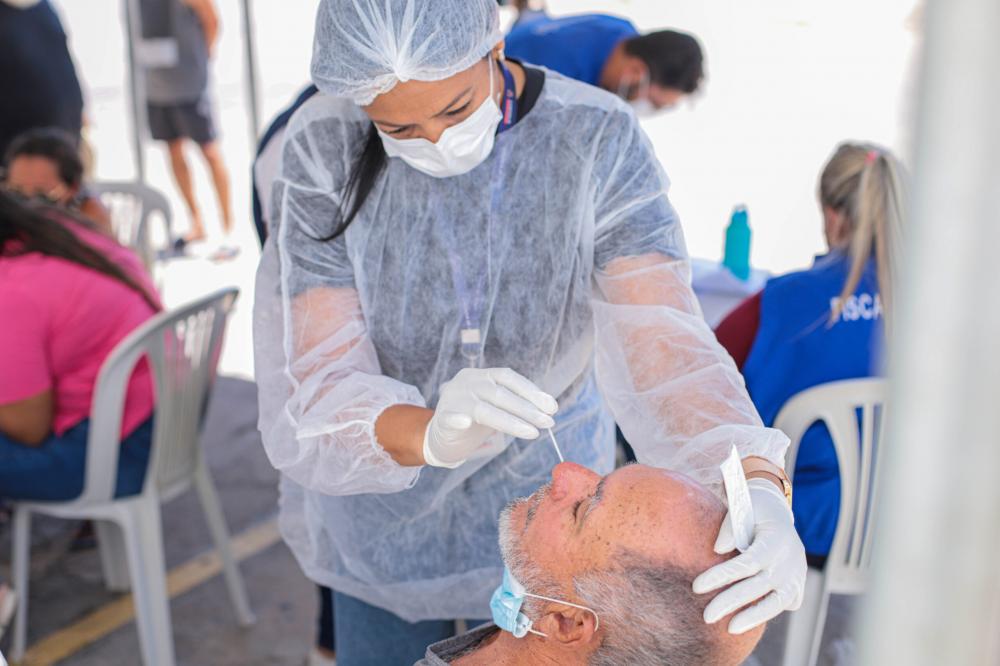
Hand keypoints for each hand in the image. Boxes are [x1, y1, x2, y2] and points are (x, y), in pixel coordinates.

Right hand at [422, 368, 556, 467]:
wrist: (442, 436)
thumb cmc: (476, 419)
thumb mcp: (498, 407)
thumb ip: (517, 404)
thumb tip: (548, 408)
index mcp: (482, 375)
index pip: (509, 378)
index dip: (532, 391)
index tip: (552, 407)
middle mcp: (467, 382)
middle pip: (501, 394)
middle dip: (528, 410)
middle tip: (549, 422)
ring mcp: (453, 399)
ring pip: (484, 410)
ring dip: (512, 422)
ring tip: (533, 433)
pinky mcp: (441, 419)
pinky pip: (450, 419)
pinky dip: (458, 419)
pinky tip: (466, 422)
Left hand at [692, 478, 806, 633]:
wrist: (778, 513)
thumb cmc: (754, 510)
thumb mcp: (743, 508)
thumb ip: (729, 527)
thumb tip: (717, 550)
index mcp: (776, 540)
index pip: (746, 563)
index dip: (721, 576)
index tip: (696, 587)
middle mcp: (789, 560)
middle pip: (758, 586)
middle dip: (730, 602)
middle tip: (707, 616)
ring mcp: (796, 575)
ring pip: (777, 602)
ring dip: (753, 617)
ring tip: (730, 629)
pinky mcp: (798, 585)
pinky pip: (784, 604)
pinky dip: (766, 613)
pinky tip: (745, 620)